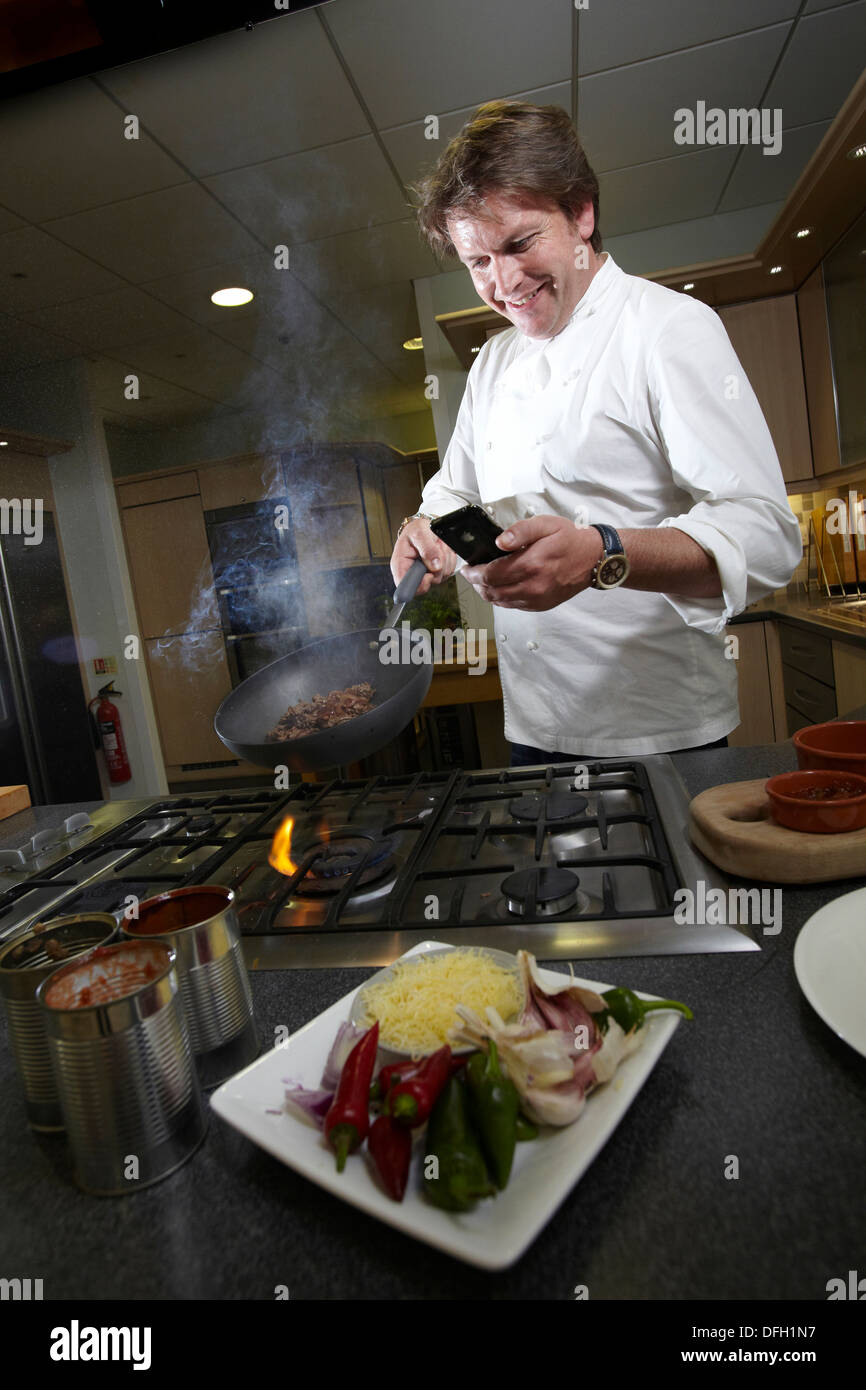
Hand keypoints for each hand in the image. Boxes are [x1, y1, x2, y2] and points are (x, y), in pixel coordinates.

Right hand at [390, 519, 457, 595]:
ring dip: (445, 559)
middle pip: (430, 582)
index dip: (421, 584)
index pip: (406, 587)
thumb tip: (435, 566)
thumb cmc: (416, 529)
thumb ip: (427, 549)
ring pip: (442, 576)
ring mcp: (425, 573)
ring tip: (437, 547)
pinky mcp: (436, 572)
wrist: (425, 527)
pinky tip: (441, 550)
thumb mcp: (419, 533)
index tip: (430, 574)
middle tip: (435, 549)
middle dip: (438, 566)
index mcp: (401, 565)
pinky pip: (448, 571)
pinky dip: (449, 559)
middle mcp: (412, 572)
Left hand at [462, 515, 603, 610]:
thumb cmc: (570, 539)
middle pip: (492, 591)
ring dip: (487, 592)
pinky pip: (514, 606)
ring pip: (501, 602)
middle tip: (471, 574)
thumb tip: (499, 542)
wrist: (594, 558)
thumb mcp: (546, 524)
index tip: (467, 567)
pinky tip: (500, 588)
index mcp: (531, 564)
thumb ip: (520, 531)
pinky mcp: (541, 605)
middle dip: (476, 583)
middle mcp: (533, 586)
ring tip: (482, 581)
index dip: (474, 573)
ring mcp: (537, 598)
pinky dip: (501, 599)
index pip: (491, 574)